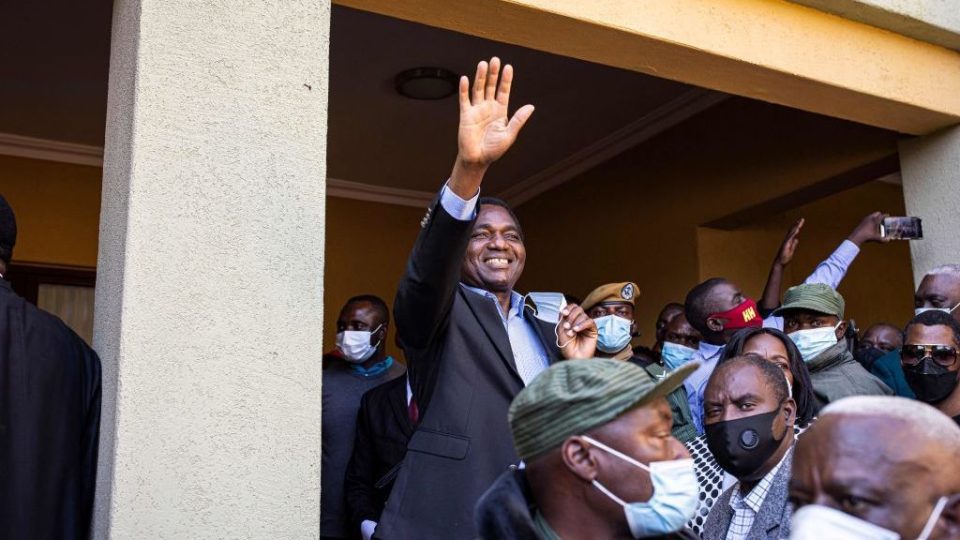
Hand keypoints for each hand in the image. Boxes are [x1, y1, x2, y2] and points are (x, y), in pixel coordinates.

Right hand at [449, 57, 534, 196]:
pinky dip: (464, 89)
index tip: (508, 67)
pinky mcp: (465, 115)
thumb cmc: (494, 150)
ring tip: (483, 64)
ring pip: (479, 89)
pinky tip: (465, 79)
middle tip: (495, 60)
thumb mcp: (509, 134)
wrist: (477, 160)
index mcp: (500, 111)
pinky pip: (464, 99)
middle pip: (491, 86)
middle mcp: (488, 108)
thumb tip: (531, 107)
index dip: (506, 80)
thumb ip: (518, 120)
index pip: (503, 91)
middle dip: (493, 74)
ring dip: (481, 77)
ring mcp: (476, 110)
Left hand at [557, 304, 597, 359]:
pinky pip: (589, 322)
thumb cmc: (567, 347)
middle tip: (566, 326)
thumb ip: (562, 320)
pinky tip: (576, 330)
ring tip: (571, 333)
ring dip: (575, 323)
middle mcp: (579, 321)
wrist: (574, 358)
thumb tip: (564, 309)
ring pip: (583, 315)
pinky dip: (582, 324)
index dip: (568, 308)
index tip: (563, 313)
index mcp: (571, 319)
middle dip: (571, 316)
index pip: (571, 307)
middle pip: (578, 309)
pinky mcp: (593, 330)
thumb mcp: (561, 332)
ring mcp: (586, 325)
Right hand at [775, 218, 804, 266]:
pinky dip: (793, 233)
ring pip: (791, 233)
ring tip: (799, 222)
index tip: (800, 222)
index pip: (793, 232)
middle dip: (797, 224)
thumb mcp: (791, 250)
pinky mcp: (785, 245)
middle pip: (792, 230)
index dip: (797, 226)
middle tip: (802, 219)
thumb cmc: (784, 258)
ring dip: (796, 227)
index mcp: (788, 241)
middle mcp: (787, 240)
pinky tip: (797, 230)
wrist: (780, 263)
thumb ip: (794, 244)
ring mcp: (786, 242)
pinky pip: (790, 238)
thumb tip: (796, 240)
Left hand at [847, 211, 889, 245]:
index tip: (888, 215)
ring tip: (877, 222)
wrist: (856, 237)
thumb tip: (887, 241)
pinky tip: (871, 225)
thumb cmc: (867, 236)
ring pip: (871, 215)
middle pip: (876, 213)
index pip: (882, 215)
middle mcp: (870, 218)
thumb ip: (883, 239)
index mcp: (875, 220)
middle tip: (883, 219)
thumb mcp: (876, 238)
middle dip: (880, 215)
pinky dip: (870, 220)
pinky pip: (867, 218)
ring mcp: (865, 219)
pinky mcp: (861, 222)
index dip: (885, 215)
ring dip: (874, 217)